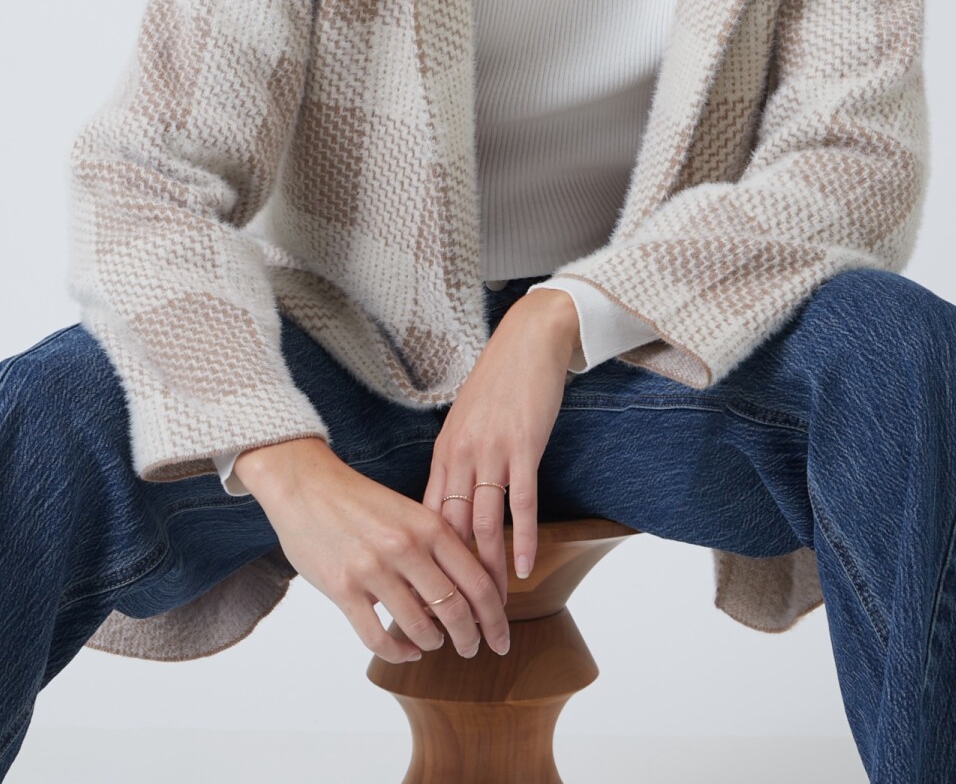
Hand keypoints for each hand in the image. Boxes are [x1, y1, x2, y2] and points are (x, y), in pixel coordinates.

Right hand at [234, 436, 509, 663]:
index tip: (500, 634)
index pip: (477, 581)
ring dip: (432, 643)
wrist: (306, 485)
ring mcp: (373, 569)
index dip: (495, 616)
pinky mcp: (343, 588)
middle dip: (470, 637)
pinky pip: (377, 637)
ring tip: (434, 644)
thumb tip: (465, 594)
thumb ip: (436, 547)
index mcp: (429, 525)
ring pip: (420, 627)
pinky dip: (397, 652)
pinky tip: (405, 650)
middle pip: (455, 609)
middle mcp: (406, 547)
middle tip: (473, 649)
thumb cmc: (360, 500)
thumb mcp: (409, 513)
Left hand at [421, 288, 579, 604]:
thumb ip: (460, 463)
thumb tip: (454, 507)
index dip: (427, 559)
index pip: (428, 517)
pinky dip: (520, 538)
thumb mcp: (468, 424)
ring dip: (489, 568)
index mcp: (444, 451)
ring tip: (493, 606)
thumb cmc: (499, 384)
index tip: (428, 593)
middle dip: (455, 576)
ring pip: (484, 522)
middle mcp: (460, 454)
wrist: (528, 340)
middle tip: (460, 615)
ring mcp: (491, 450)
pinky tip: (521, 568)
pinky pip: (521, 501)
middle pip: (453, 529)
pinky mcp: (522, 445)